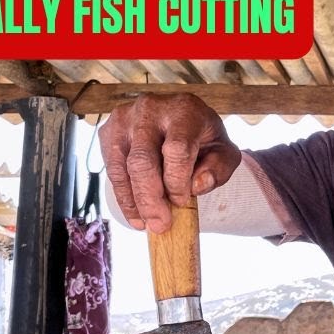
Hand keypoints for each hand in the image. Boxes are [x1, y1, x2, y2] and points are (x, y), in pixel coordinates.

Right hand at [100, 93, 241, 232]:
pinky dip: (123, 196)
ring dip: (133, 202)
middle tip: (159, 225)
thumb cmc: (203, 139)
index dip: (177, 181)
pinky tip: (135, 214)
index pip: (176, 149)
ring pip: (121, 167)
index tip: (181, 202)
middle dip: (150, 198)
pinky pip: (112, 170)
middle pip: (143, 160)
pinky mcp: (109, 131)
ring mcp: (125, 118)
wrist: (180, 120)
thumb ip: (219, 168)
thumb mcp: (224, 152)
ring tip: (146, 224)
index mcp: (184, 109)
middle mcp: (150, 108)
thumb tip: (197, 185)